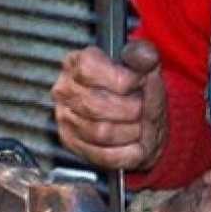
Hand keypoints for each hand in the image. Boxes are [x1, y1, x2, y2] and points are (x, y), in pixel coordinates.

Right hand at [52, 40, 167, 170]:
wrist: (132, 111)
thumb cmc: (134, 86)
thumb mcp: (142, 64)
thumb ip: (144, 55)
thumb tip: (145, 57)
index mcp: (76, 63)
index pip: (90, 70)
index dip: (123, 79)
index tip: (141, 81)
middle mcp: (65, 90)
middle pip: (97, 105)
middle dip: (132, 109)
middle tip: (145, 108)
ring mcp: (66, 119)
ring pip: (101, 133)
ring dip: (131, 131)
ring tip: (143, 125)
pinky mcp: (73, 143)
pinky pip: (103, 155)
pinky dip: (127, 152)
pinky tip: (137, 143)